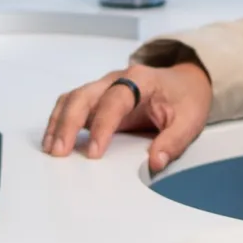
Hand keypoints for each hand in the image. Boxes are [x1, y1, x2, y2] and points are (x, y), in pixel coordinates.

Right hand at [43, 62, 211, 173]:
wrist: (186, 81)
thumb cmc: (186, 98)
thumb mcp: (191, 120)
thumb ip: (173, 142)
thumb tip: (155, 163)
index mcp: (141, 80)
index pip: (115, 100)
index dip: (103, 126)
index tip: (95, 153)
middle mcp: (117, 79)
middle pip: (83, 95)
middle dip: (68, 123)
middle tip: (60, 151)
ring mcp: (104, 87)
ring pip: (72, 98)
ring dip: (59, 122)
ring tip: (51, 149)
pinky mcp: (98, 98)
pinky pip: (72, 105)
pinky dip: (60, 121)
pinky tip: (54, 140)